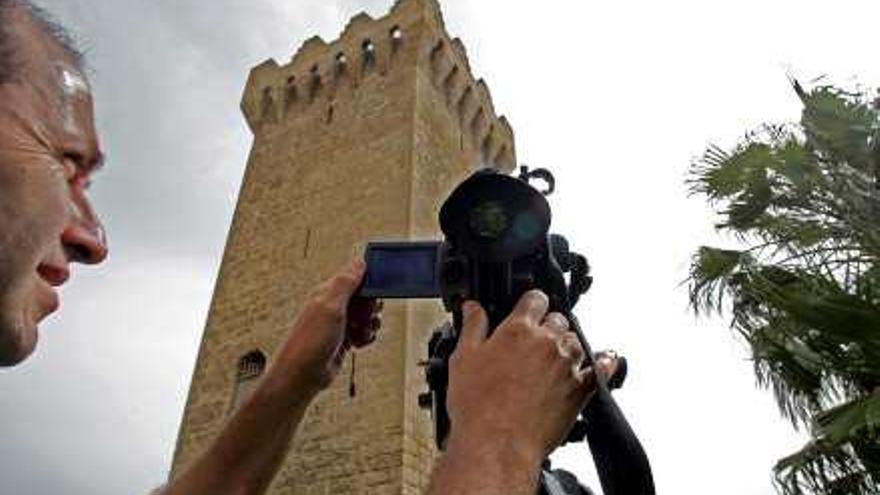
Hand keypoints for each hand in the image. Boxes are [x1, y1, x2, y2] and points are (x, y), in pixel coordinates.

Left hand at [267, 257, 380, 402]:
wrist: (302, 375)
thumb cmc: (310, 342)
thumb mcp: (330, 307)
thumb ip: (346, 283)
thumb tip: (359, 262)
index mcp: (328, 291)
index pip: (356, 276)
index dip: (370, 285)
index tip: (374, 296)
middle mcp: (333, 304)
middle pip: (365, 297)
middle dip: (371, 307)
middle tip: (365, 317)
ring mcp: (338, 322)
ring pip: (366, 316)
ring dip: (370, 325)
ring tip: (360, 333)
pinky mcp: (343, 338)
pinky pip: (363, 332)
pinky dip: (366, 337)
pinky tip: (358, 343)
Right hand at [445, 290, 595, 462]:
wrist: (497, 444)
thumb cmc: (478, 408)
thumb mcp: (463, 359)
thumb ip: (472, 327)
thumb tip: (473, 308)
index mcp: (518, 330)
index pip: (535, 298)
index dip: (530, 302)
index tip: (527, 309)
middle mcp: (547, 343)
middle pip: (558, 318)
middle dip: (547, 326)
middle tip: (533, 342)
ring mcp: (567, 365)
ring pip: (577, 341)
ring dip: (567, 345)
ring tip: (553, 359)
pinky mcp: (580, 389)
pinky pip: (601, 367)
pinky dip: (603, 362)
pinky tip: (602, 360)